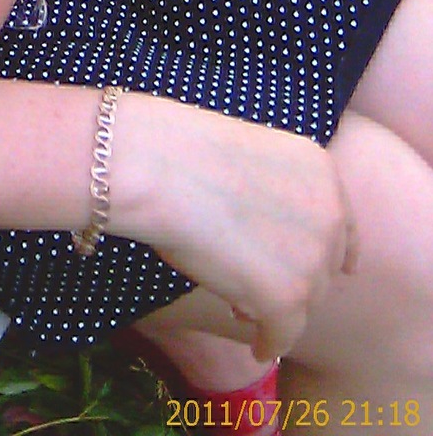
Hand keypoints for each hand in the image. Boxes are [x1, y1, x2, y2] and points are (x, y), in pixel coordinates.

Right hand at [114, 96, 356, 364]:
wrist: (160, 168)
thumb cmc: (184, 154)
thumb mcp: (251, 161)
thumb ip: (276, 195)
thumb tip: (272, 243)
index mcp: (322, 171)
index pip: (342, 226)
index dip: (330, 252)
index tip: (321, 269)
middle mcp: (330, 215)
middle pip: (323, 267)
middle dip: (294, 278)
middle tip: (255, 284)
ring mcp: (313, 258)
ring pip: (305, 302)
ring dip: (278, 308)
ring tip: (241, 308)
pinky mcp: (288, 297)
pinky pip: (283, 334)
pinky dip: (269, 342)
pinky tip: (256, 347)